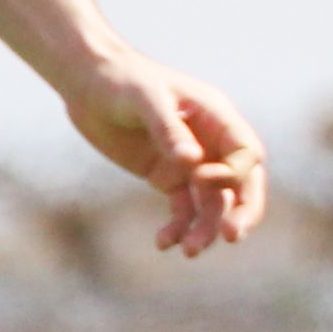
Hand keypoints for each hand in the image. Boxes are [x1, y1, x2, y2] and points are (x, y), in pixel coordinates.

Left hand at [63, 52, 270, 256]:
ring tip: (190, 252)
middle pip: (242, 184)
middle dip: (243, 211)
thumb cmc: (121, 80)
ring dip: (206, 228)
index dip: (233, 173)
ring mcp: (190, 163)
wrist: (88, 82)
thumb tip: (193, 162)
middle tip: (233, 237)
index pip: (245, 154)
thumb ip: (169, 129)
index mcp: (217, 117)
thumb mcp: (145, 98)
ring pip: (213, 204)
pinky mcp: (167, 177)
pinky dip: (178, 228)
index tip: (201, 179)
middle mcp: (211, 142)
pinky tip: (164, 243)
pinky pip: (183, 210)